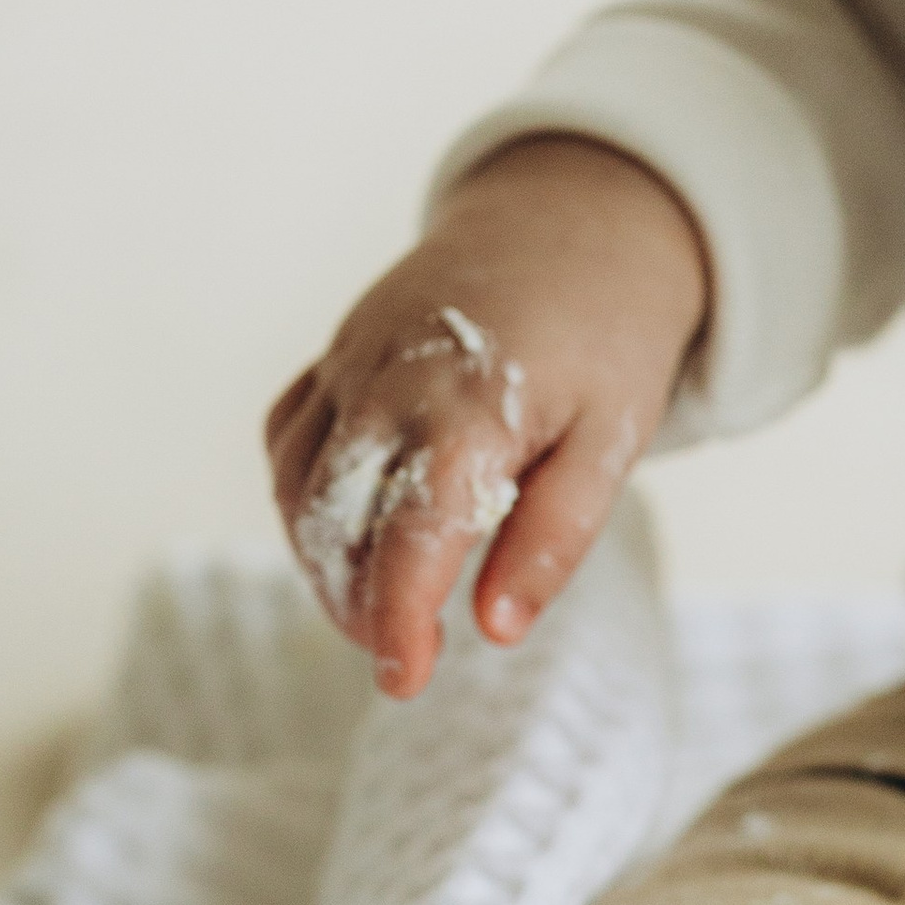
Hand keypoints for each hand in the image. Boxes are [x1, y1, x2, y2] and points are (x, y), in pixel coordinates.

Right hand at [265, 135, 709, 698]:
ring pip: (298, 486)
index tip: (405, 680)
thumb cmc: (605, 340)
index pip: (411, 537)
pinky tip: (343, 539)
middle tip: (402, 658)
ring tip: (375, 612)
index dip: (399, 620)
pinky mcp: (336, 355)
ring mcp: (351, 362)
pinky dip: (300, 501)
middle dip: (356, 604)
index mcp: (470, 406)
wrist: (575, 224)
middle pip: (336, 521)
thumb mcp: (614, 441)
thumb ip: (555, 535)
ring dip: (321, 562)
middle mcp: (390, 381)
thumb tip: (497, 629)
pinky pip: (289, 441)